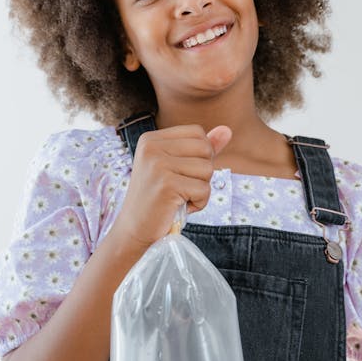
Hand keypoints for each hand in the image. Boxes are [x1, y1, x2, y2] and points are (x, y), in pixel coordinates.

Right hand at [112, 123, 231, 250]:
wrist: (134, 231)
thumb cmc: (159, 200)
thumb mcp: (178, 168)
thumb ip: (202, 148)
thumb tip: (227, 130)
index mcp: (151, 139)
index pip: (197, 132)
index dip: (200, 155)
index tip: (180, 173)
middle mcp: (151, 147)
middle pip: (205, 148)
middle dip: (202, 173)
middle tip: (180, 188)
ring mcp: (158, 165)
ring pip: (207, 169)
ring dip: (200, 189)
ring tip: (178, 198)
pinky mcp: (167, 184)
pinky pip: (204, 190)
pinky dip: (198, 203)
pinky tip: (178, 207)